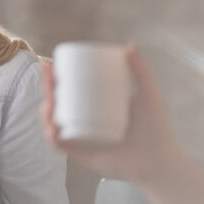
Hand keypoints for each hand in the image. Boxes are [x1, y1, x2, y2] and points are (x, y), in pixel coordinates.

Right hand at [40, 43, 182, 184]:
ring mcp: (81, 140)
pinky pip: (60, 146)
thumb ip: (142, 70)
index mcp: (94, 108)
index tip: (52, 64)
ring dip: (45, 111)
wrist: (158, 159)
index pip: (70, 90)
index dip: (56, 78)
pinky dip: (52, 137)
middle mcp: (84, 123)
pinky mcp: (81, 155)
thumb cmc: (155, 128)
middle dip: (47, 89)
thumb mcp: (148, 93)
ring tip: (49, 100)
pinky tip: (51, 126)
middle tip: (49, 75)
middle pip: (59, 104)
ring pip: (54, 123)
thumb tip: (130, 45)